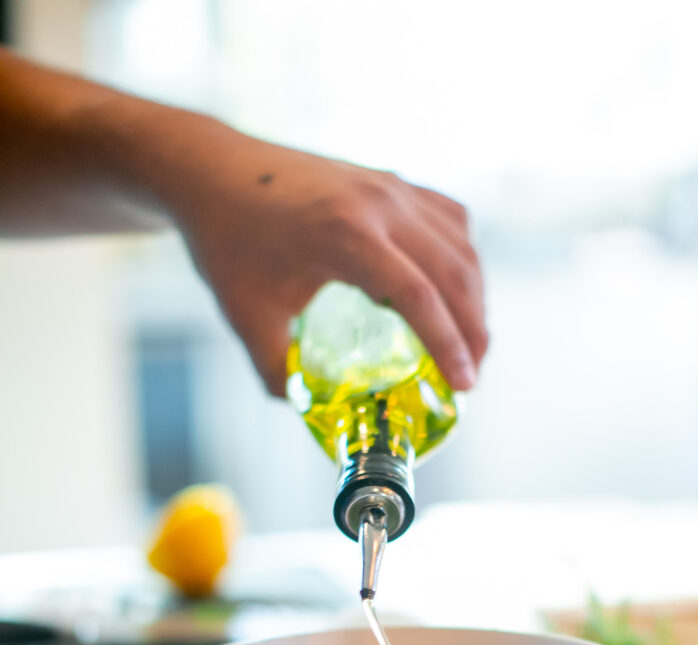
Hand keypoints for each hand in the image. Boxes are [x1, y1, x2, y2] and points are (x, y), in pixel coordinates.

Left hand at [160, 125, 488, 396]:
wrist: (212, 171)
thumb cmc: (226, 241)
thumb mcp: (246, 316)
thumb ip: (277, 370)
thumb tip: (309, 410)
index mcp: (344, 233)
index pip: (418, 294)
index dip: (448, 344)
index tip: (464, 385)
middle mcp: (378, 202)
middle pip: (454, 272)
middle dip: (473, 330)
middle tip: (472, 376)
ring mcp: (389, 186)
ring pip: (460, 245)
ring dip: (475, 297)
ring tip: (468, 343)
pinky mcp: (391, 181)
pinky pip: (449, 219)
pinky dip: (462, 260)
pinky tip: (454, 291)